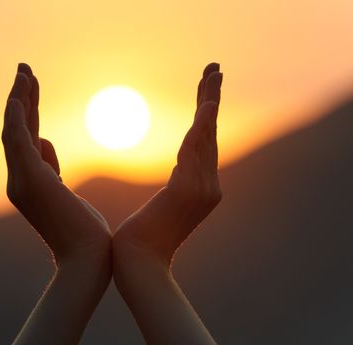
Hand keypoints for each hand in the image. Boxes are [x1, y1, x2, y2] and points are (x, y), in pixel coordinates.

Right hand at [3, 64, 111, 344]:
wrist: (88, 262)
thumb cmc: (84, 233)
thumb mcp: (67, 194)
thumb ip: (50, 167)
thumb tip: (43, 140)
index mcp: (32, 182)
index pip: (28, 139)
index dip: (30, 112)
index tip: (33, 90)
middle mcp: (21, 180)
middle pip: (19, 130)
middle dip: (23, 98)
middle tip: (25, 70)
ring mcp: (23, 182)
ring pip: (15, 131)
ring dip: (19, 100)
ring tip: (24, 72)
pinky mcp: (32, 182)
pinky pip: (19, 142)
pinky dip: (17, 118)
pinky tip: (19, 97)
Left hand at [113, 63, 222, 270]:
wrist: (138, 267)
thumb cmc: (142, 239)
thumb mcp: (160, 206)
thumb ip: (176, 184)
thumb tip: (179, 169)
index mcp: (201, 188)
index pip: (204, 143)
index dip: (206, 115)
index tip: (206, 91)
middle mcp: (209, 187)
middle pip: (210, 134)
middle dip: (211, 99)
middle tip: (215, 68)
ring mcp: (202, 190)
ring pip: (206, 138)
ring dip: (209, 103)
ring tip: (212, 74)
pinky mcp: (187, 192)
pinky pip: (195, 153)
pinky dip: (201, 128)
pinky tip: (206, 106)